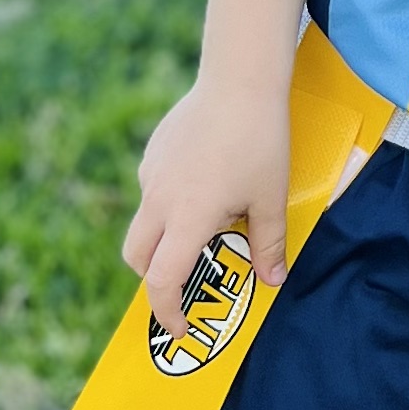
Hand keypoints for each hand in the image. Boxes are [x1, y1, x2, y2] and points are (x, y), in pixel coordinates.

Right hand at [122, 77, 294, 330]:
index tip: (181, 328)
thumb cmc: (260, 141)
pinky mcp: (154, 153)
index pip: (161, 281)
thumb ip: (268, 244)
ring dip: (165, 238)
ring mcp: (152, 174)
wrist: (240, 81)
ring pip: (145, 222)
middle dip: (154, 280)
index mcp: (188, 218)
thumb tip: (271, 281)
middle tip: (185, 284)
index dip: (167, 312)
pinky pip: (154, 190)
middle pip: (137, 257)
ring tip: (209, 226)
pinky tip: (207, 183)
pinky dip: (170, 203)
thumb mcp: (271, 198)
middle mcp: (160, 200)